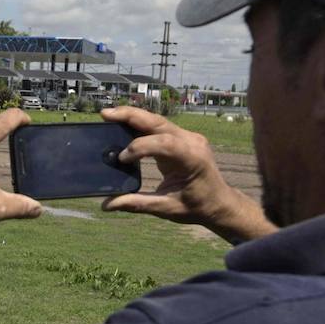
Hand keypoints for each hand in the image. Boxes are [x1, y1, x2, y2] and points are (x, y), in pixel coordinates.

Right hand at [99, 105, 275, 243]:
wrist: (219, 202)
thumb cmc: (196, 207)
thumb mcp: (166, 209)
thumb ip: (136, 204)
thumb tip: (106, 204)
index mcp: (192, 159)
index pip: (164, 143)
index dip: (140, 147)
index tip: (121, 160)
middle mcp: (191, 142)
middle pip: (158, 122)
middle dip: (130, 116)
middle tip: (105, 115)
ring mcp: (188, 137)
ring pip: (157, 121)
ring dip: (133, 117)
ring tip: (109, 116)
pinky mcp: (182, 137)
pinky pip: (159, 127)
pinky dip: (140, 125)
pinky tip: (123, 125)